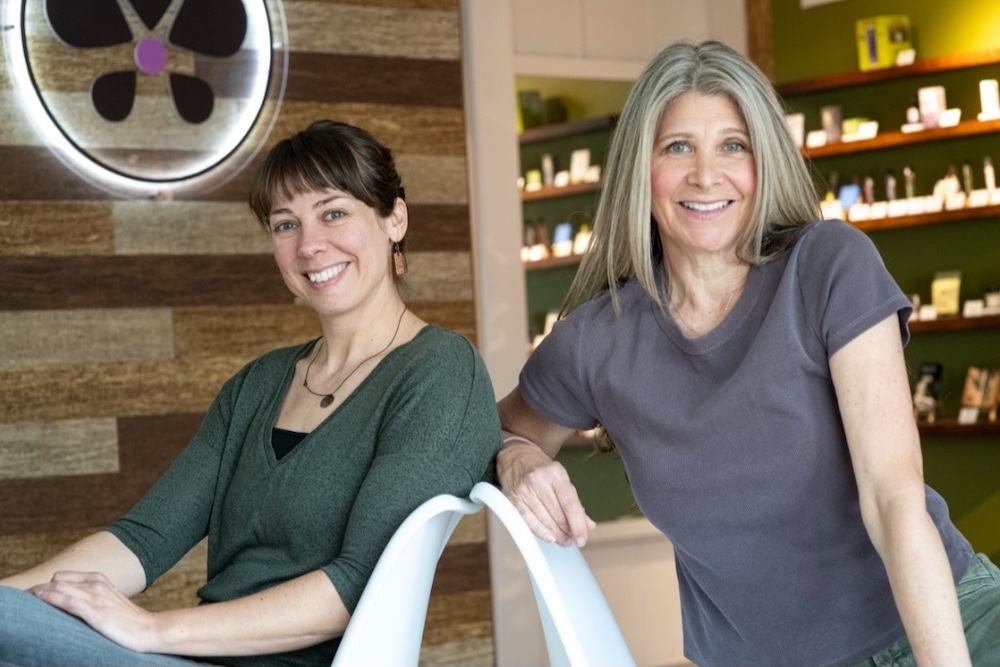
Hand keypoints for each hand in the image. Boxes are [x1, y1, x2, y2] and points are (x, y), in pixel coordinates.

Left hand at [30, 571, 157, 652]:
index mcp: (99, 578)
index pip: (62, 576)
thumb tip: (68, 600)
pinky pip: (66, 601)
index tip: (35, 597)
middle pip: (57, 581)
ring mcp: (96, 596)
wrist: (147, 629)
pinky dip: (51, 600)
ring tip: (29, 604)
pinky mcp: (95, 611)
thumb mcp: (107, 600)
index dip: (46, 586)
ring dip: (40, 595)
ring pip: (58, 588)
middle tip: (28, 602)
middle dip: (39, 590)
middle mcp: (96, 583)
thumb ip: (90, 595)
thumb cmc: (126, 619)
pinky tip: (42, 603)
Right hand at [497, 440, 595, 546]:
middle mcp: (539, 480)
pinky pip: (528, 521)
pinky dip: (540, 532)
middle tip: (573, 540)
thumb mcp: (561, 480)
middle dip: (568, 532)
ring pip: (544, 520)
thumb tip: (588, 525)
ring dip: (556, 535)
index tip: (582, 537)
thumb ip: (575, 503)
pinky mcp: (514, 499)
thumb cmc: (541, 470)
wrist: (516, 456)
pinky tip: (550, 538)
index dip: (578, 525)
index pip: (570, 504)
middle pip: (557, 514)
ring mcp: (524, 489)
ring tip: (564, 541)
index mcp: (556, 473)